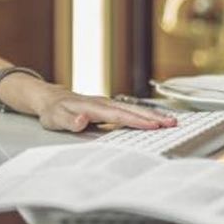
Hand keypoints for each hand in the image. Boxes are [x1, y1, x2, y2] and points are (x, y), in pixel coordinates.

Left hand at [36, 86, 177, 131]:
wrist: (51, 99)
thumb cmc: (53, 110)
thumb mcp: (55, 118)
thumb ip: (68, 121)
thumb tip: (81, 120)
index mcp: (92, 107)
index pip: (118, 115)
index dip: (136, 120)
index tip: (153, 125)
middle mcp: (103, 103)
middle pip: (131, 110)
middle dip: (152, 116)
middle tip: (172, 123)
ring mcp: (108, 104)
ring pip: (133, 109)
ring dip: (152, 114)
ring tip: (172, 121)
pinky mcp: (110, 108)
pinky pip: (130, 111)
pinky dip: (145, 115)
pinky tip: (156, 121)